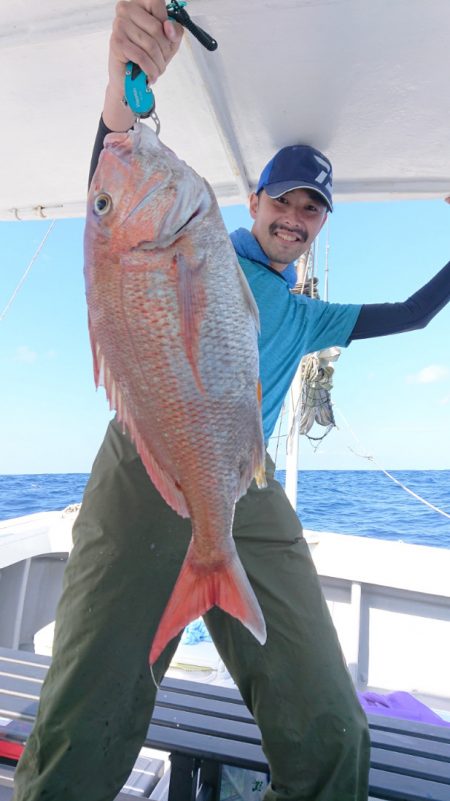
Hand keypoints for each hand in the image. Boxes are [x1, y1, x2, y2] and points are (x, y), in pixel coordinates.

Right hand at [104, 0, 183, 128]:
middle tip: (162, 62)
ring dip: (158, 64)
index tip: (167, 41)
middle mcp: (126, 9)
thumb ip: (175, 31)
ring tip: (157, 71)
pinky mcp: (116, 42)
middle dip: (164, 51)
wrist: (130, 78)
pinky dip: (150, 70)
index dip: (167, 25)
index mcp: (139, 3)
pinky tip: (151, 76)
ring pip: (150, 44)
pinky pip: (141, 56)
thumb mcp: (169, 41)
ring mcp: (119, 24)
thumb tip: (169, 28)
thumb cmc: (149, 56)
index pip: (157, 2)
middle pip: (156, 28)